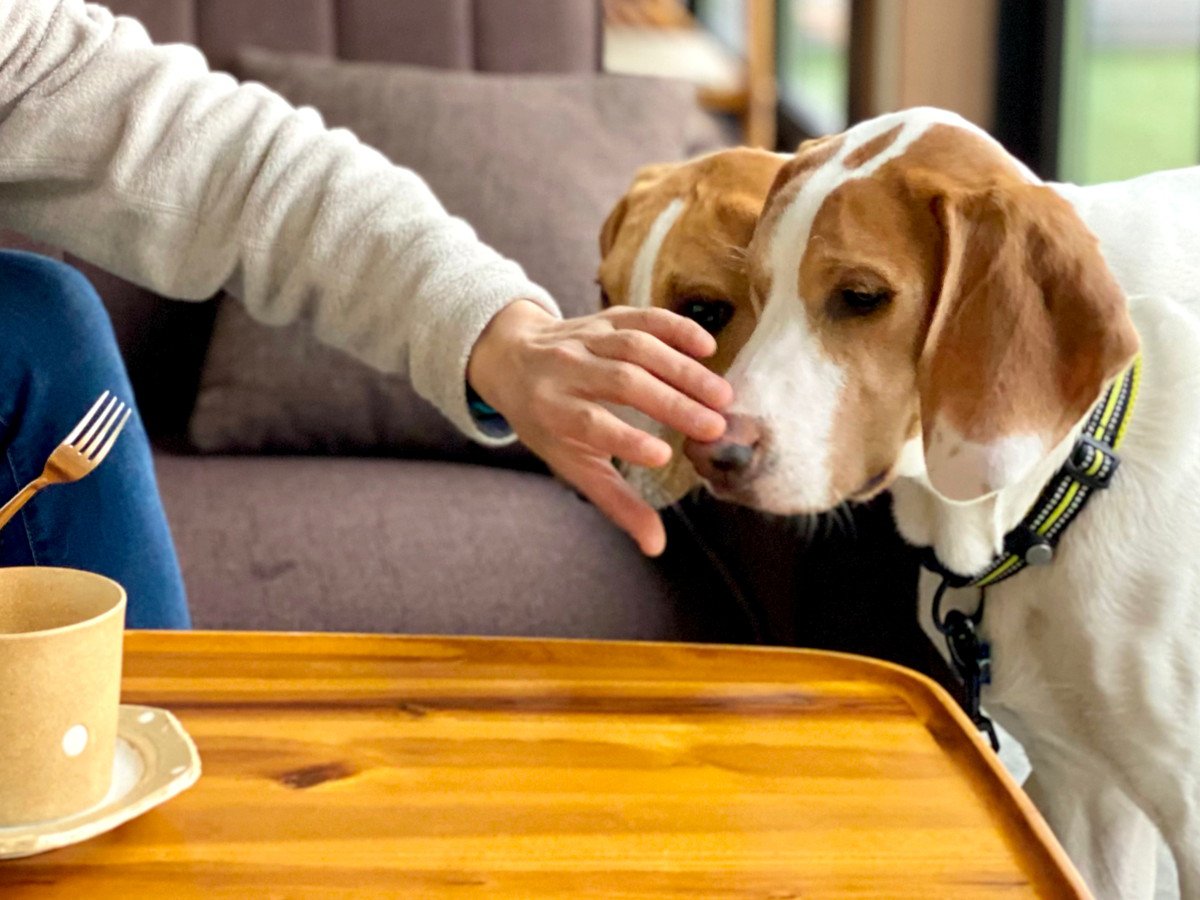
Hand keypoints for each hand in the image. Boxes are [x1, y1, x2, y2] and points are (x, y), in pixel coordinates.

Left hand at [467, 300, 731, 555]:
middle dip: (671, 403)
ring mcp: (587, 339)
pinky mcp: (605, 317)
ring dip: (682, 369)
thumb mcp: (571, 463)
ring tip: (721, 395)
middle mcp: (567, 371)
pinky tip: (706, 346)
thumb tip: (656, 545)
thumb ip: (615, 501)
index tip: (662, 456)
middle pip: (623, 383)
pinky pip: (641, 316)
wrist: (512, 358)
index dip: (624, 439)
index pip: (590, 425)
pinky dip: (674, 327)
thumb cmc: (547, 422)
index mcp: (553, 412)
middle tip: (715, 425)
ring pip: (637, 347)